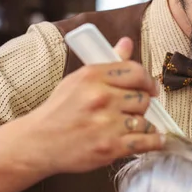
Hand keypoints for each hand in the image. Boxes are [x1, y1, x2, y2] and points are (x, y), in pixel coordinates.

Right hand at [23, 37, 164, 175]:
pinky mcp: (109, 148)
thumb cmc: (59, 111)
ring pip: (145, 121)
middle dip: (141, 105)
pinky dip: (153, 142)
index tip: (149, 88)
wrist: (38, 142)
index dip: (147, 81)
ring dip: (143, 125)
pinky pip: (145, 142)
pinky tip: (152, 139)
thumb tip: (126, 43)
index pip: (136, 71)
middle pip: (143, 98)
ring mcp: (106, 124)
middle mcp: (101, 97)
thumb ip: (108, 63)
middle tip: (132, 110)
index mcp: (93, 76)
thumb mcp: (78, 79)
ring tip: (131, 127)